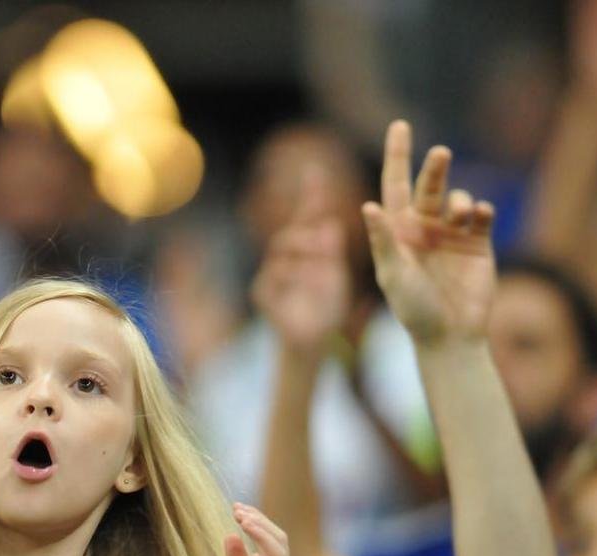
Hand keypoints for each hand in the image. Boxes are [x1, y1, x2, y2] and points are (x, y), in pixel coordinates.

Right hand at [252, 166, 350, 353]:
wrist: (312, 344)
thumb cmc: (324, 310)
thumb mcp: (334, 276)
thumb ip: (330, 252)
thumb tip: (329, 226)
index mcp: (305, 251)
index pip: (306, 216)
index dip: (310, 194)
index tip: (315, 171)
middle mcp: (285, 258)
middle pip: (289, 229)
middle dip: (306, 228)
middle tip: (326, 236)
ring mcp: (270, 274)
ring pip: (281, 249)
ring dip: (303, 251)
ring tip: (322, 260)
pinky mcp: (262, 293)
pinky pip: (274, 275)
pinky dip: (293, 276)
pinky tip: (308, 282)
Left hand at [361, 121, 495, 347]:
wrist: (450, 336)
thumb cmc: (414, 309)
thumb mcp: (393, 274)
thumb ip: (383, 240)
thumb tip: (367, 205)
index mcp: (398, 231)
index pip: (394, 185)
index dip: (397, 155)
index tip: (400, 125)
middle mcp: (424, 228)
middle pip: (428, 185)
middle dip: (434, 167)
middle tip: (440, 152)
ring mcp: (452, 235)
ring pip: (456, 198)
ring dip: (458, 199)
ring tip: (460, 212)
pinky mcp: (479, 244)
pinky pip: (481, 215)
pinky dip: (480, 209)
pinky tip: (478, 214)